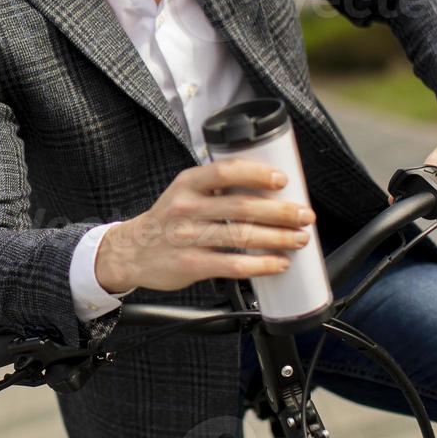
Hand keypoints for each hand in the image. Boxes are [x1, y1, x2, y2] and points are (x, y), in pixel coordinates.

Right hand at [95, 160, 315, 292]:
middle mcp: (186, 208)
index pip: (226, 172)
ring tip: (299, 239)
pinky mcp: (190, 264)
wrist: (132, 251)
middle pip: (242, 207)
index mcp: (188, 183)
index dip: (257, 174)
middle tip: (305, 215)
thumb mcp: (183, 193)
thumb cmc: (167, 220)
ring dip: (278, 238)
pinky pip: (232, 265)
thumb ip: (215, 188)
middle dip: (280, 212)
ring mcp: (187, 237)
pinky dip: (260, 265)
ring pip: (241, 236)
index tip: (282, 181)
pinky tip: (278, 264)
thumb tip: (266, 190)